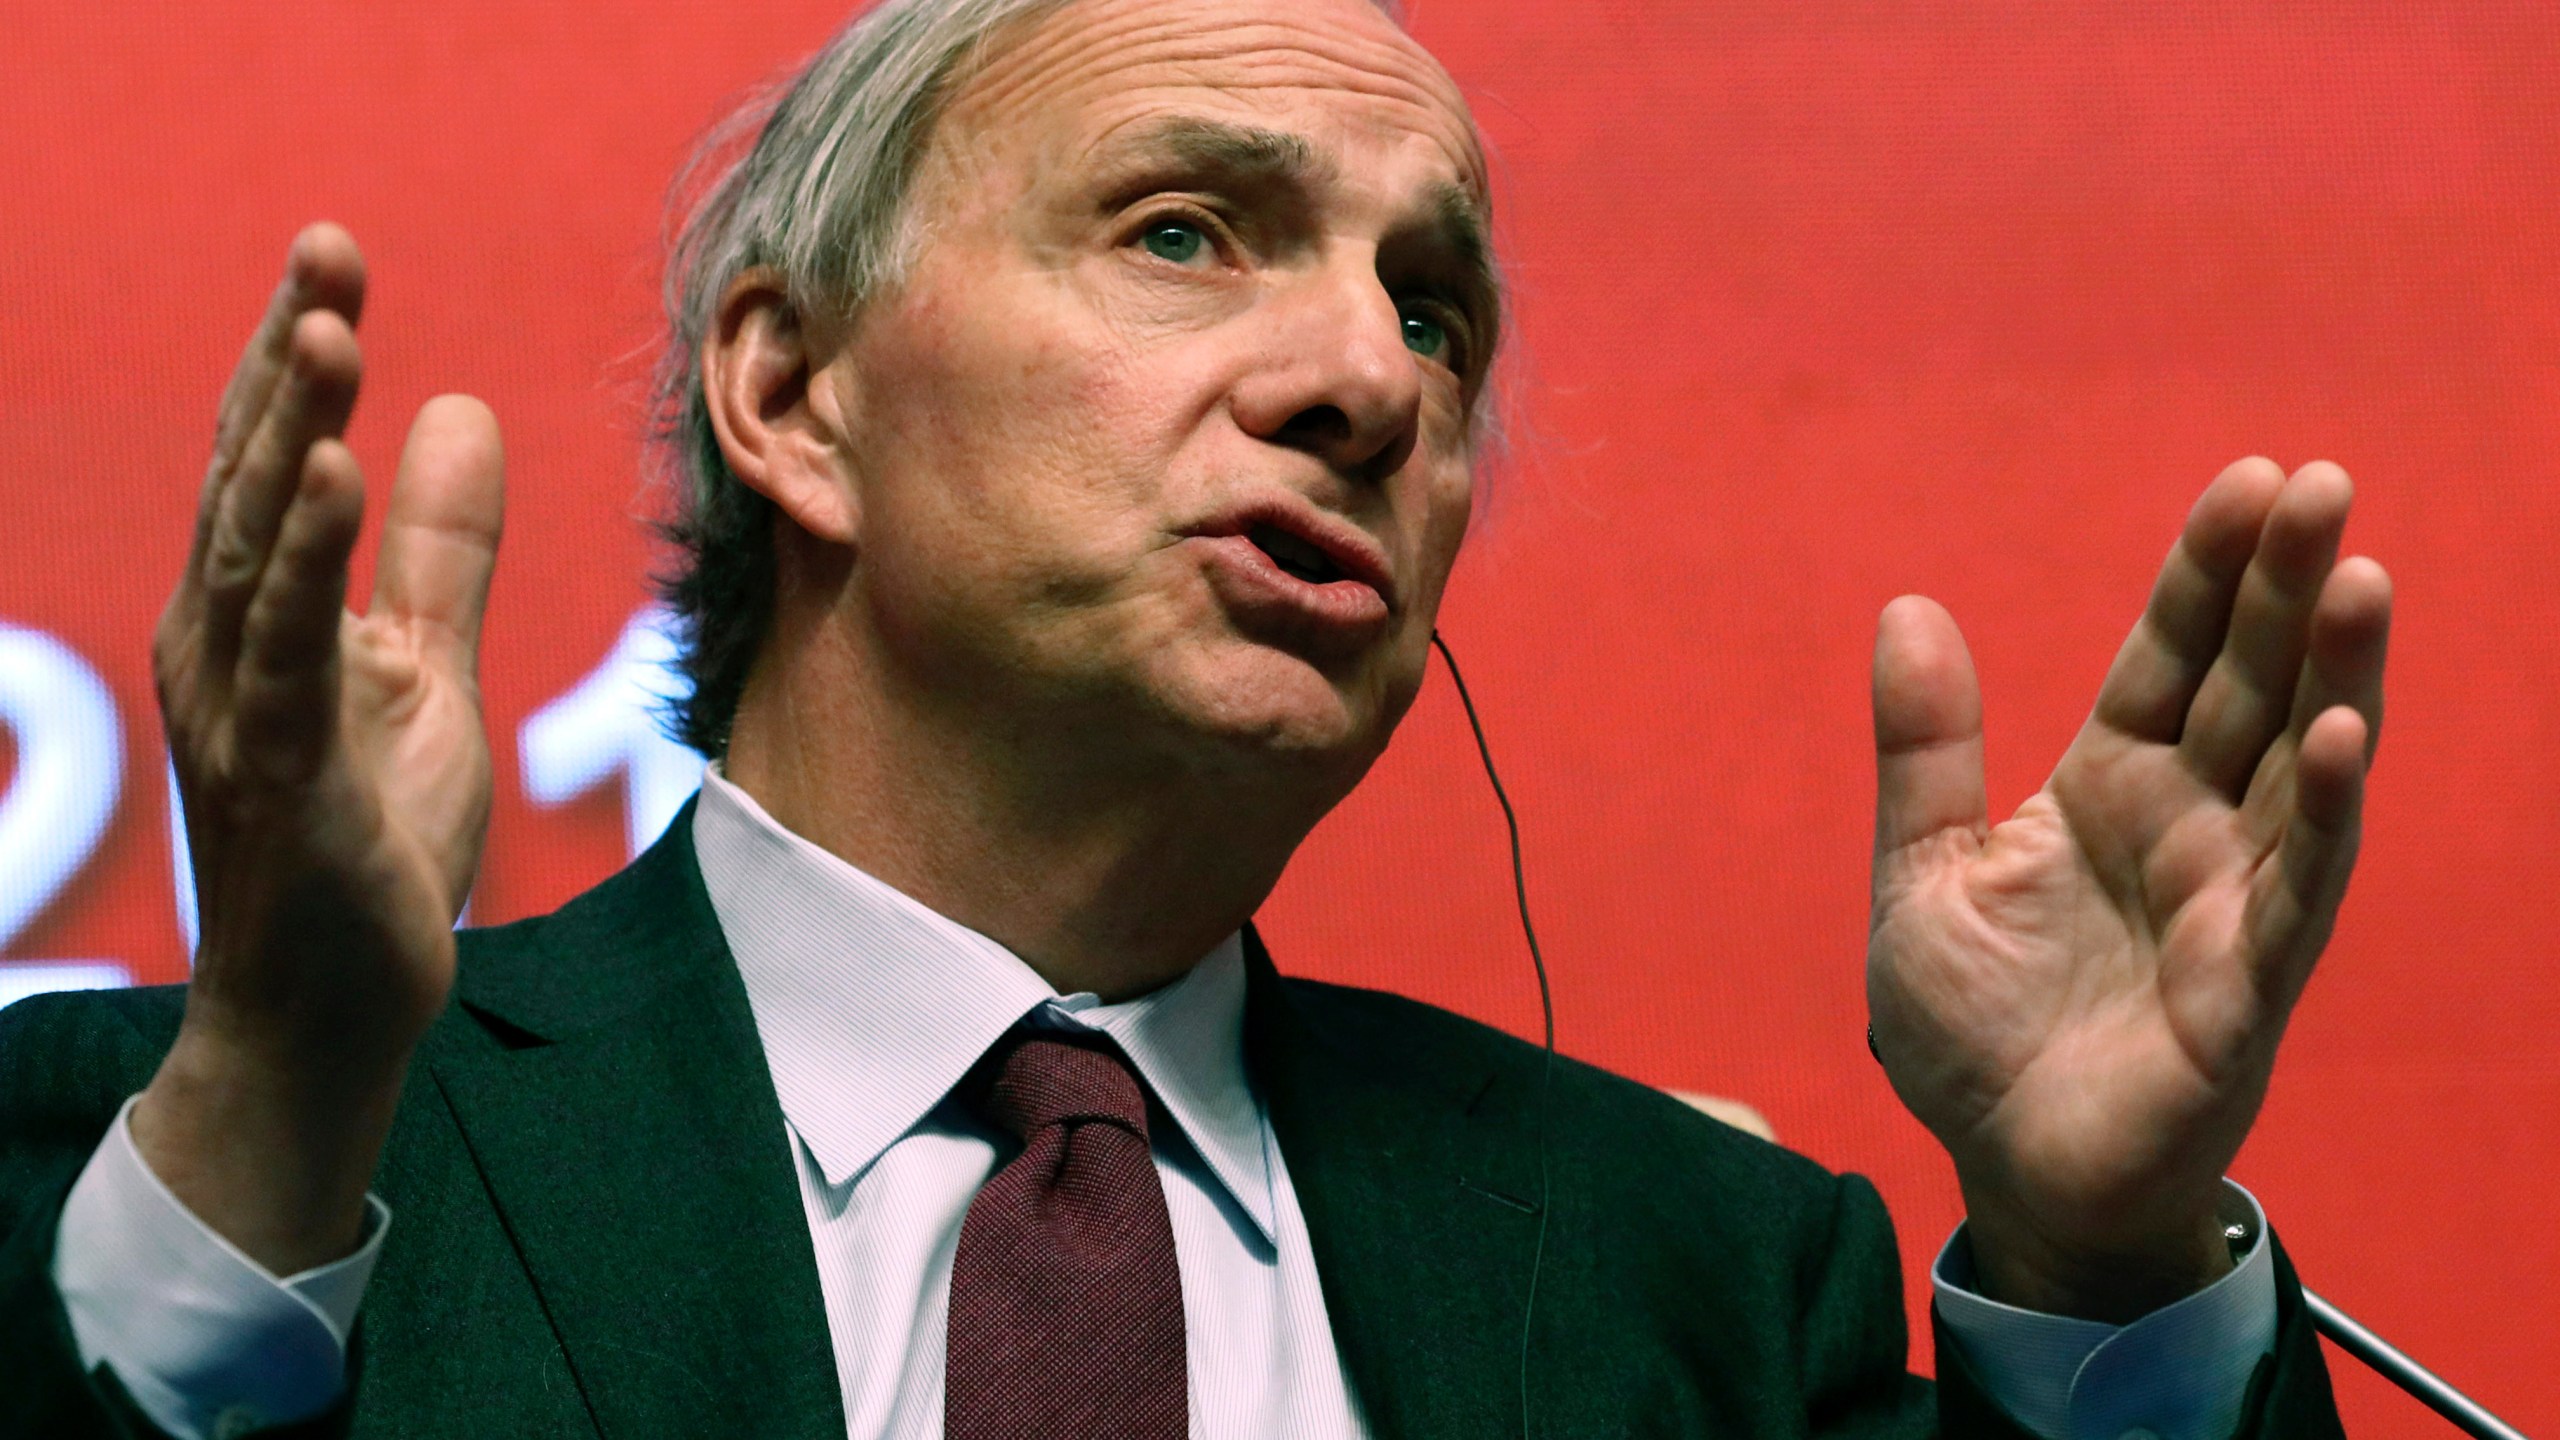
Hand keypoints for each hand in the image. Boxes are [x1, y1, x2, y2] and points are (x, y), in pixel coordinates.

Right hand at [131, 224, 504, 1274]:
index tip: (336, 257)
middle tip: (328, 250)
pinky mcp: (278, 777)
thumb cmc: (369, 842)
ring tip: (328, 335)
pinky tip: (326, 479)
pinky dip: (302, 562)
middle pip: (247, 475)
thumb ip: (441, 552)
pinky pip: (286, 653)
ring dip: (285, 435)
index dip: (299, 353)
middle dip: (285, 361)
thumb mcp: (425, 671)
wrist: (339, 1012)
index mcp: (254, 615)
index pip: (271, 457)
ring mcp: (237, 712)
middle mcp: (221, 646)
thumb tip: (461, 410)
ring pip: (251, 550)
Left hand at [1866, 458, 2389, 1320]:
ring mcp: (2231, 898)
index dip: (2208, 573)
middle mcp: (2188, 826)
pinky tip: (2339, 734)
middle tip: (2323, 485)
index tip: (2247, 480)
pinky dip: (2319, 810)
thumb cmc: (1974, 1030)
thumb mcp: (1921, 871)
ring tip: (2359, 578)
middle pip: (2250, 685)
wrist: (2004, 1167)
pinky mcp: (2249, 982)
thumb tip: (1905, 605)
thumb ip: (1924, 749)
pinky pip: (2296, 886)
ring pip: (2298, 766)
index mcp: (2109, 786)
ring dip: (2333, 674)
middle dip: (2287, 588)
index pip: (2171, 656)